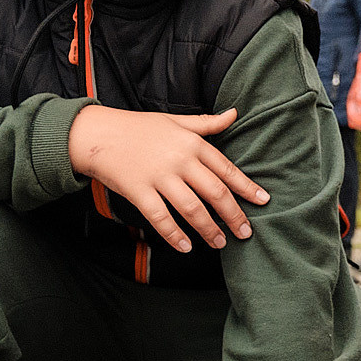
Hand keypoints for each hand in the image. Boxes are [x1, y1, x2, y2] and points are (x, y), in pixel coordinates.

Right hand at [66, 105, 267, 250]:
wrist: (98, 133)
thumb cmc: (139, 127)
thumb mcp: (176, 120)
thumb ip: (207, 123)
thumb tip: (235, 114)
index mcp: (192, 143)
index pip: (226, 169)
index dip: (246, 187)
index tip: (263, 201)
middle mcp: (180, 160)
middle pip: (215, 192)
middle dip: (234, 215)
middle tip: (246, 232)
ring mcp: (159, 177)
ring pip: (192, 209)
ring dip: (209, 229)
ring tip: (220, 243)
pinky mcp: (139, 192)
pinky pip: (161, 218)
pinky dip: (174, 235)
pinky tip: (186, 247)